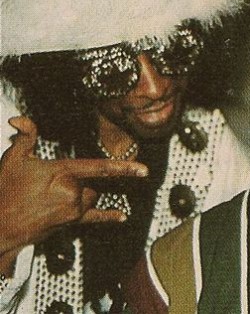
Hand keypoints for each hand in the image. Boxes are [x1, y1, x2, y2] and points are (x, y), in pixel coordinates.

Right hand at [0, 117, 147, 255]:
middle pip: (91, 182)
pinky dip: (109, 216)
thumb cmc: (4, 192)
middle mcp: (72, 193)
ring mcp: (73, 210)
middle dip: (76, 179)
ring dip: (82, 193)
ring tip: (50, 196)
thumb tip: (21, 119)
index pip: (100, 168)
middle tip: (47, 184)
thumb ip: (25, 136)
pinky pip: (95, 219)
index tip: (143, 170)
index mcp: (63, 174)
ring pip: (91, 196)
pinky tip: (122, 216)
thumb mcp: (13, 158)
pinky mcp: (71, 223)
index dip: (124, 168)